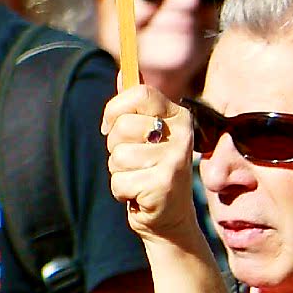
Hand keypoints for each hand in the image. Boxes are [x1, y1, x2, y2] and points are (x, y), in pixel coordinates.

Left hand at [105, 84, 203, 246]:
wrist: (170, 219)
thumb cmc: (151, 171)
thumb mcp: (145, 136)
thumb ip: (135, 106)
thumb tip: (124, 72)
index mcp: (179, 117)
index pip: (139, 93)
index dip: (115, 109)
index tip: (110, 126)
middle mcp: (182, 135)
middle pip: (122, 126)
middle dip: (115, 147)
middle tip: (133, 161)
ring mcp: (175, 160)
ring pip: (118, 156)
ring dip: (119, 171)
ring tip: (138, 179)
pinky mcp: (164, 185)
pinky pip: (119, 181)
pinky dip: (122, 192)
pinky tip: (139, 195)